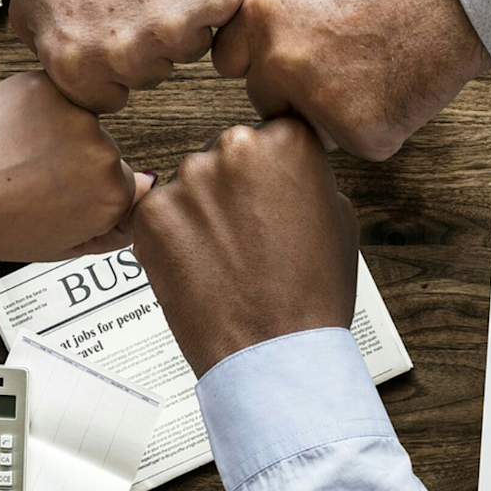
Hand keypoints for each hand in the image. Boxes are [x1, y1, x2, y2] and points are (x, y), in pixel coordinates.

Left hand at [0, 72, 151, 263]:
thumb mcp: (61, 245)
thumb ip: (111, 227)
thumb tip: (143, 193)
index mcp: (113, 195)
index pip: (121, 183)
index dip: (85, 191)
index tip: (59, 196)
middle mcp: (104, 152)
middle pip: (102, 148)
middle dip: (72, 159)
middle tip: (30, 179)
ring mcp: (75, 115)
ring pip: (77, 119)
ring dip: (54, 130)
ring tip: (15, 156)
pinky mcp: (45, 87)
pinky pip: (52, 94)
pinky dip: (33, 108)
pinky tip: (8, 133)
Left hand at [14, 0, 247, 112]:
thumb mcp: (30, 4)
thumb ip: (52, 56)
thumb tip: (73, 80)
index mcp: (77, 63)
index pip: (108, 99)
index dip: (111, 66)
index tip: (113, 34)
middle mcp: (126, 53)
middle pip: (151, 74)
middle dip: (144, 40)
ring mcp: (175, 27)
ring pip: (189, 47)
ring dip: (180, 17)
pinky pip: (221, 15)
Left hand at [122, 119, 358, 376]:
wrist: (273, 354)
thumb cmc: (311, 294)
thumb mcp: (340, 218)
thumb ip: (307, 178)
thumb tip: (284, 171)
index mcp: (287, 140)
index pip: (270, 136)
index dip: (269, 172)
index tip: (270, 196)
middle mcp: (235, 147)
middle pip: (226, 156)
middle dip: (231, 188)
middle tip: (247, 236)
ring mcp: (188, 178)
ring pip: (190, 184)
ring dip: (200, 212)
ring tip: (224, 258)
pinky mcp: (151, 213)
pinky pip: (158, 213)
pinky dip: (171, 237)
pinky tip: (197, 267)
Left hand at [212, 0, 490, 160]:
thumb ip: (272, 26)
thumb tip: (252, 59)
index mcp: (261, 18)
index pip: (228, 63)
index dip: (258, 64)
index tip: (276, 65)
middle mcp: (280, 61)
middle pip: (266, 101)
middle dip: (296, 94)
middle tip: (343, 67)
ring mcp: (317, 101)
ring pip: (309, 128)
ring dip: (334, 114)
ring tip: (373, 71)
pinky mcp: (358, 134)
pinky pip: (355, 143)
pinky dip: (377, 126)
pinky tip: (395, 89)